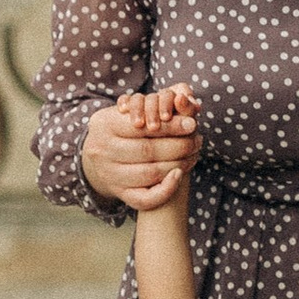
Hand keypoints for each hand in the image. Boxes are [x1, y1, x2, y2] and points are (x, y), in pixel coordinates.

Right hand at [83, 85, 199, 216]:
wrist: (101, 154)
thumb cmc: (124, 127)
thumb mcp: (132, 109)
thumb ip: (158, 102)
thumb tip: (186, 98)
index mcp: (104, 124)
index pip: (142, 125)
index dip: (170, 125)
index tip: (192, 123)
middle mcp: (101, 150)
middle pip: (147, 150)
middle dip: (179, 145)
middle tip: (197, 139)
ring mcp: (109, 174)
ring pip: (150, 173)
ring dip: (178, 164)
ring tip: (193, 154)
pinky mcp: (118, 193)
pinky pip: (144, 199)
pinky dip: (165, 190)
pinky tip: (178, 175)